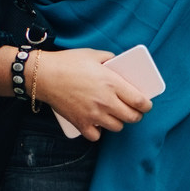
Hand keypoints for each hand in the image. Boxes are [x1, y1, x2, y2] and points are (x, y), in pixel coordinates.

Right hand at [24, 48, 151, 140]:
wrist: (43, 75)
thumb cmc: (68, 62)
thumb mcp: (94, 54)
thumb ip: (110, 59)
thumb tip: (119, 65)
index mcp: (112, 83)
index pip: (139, 101)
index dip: (146, 105)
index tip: (146, 105)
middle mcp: (105, 101)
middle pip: (131, 117)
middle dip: (136, 115)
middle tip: (133, 111)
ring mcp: (93, 114)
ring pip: (117, 127)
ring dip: (118, 122)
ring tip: (114, 115)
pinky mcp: (80, 123)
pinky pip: (96, 135)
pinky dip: (98, 131)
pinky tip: (97, 123)